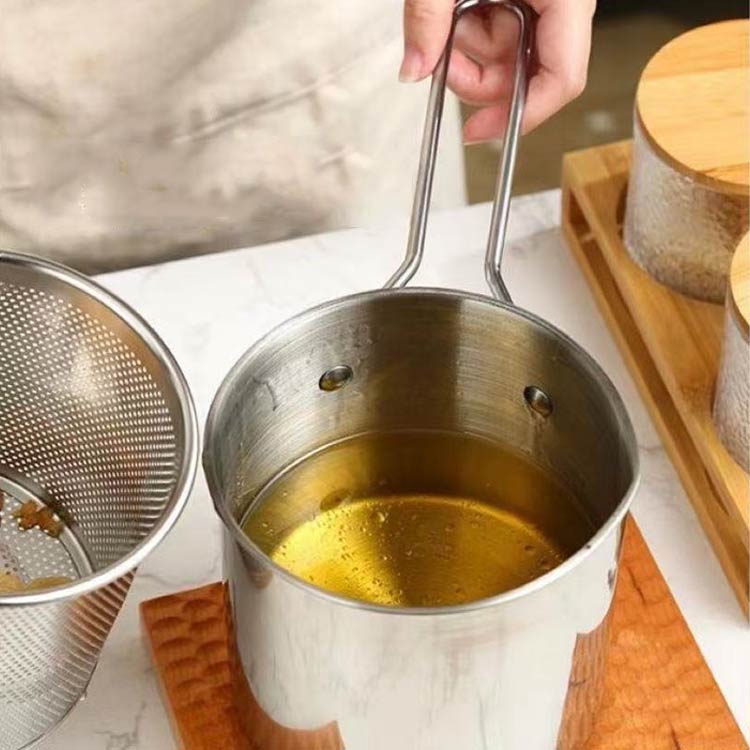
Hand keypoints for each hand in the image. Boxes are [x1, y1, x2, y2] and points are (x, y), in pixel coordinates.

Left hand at [399, 0, 595, 142]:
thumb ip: (428, 18)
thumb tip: (415, 70)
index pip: (562, 80)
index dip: (519, 115)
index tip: (476, 131)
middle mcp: (567, 2)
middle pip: (529, 75)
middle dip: (477, 77)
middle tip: (441, 57)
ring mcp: (552, 1)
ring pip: (511, 57)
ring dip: (469, 49)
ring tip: (449, 12)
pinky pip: (505, 33)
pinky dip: (474, 31)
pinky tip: (461, 7)